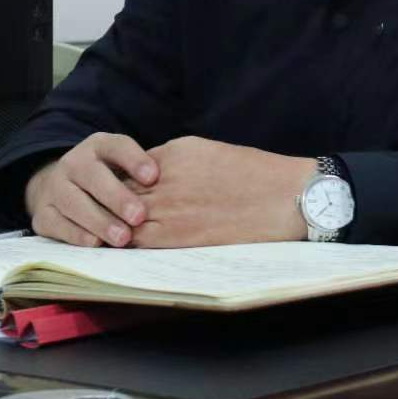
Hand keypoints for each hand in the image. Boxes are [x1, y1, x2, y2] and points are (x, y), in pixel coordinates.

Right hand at [24, 133, 159, 247]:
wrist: (59, 187)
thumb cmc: (107, 179)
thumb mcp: (123, 167)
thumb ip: (144, 174)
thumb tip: (175, 190)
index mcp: (98, 146)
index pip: (117, 146)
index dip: (135, 160)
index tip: (154, 177)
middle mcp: (74, 163)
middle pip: (93, 176)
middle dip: (117, 197)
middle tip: (139, 216)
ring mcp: (55, 188)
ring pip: (74, 202)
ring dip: (99, 220)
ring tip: (123, 238)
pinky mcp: (43, 213)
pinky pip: (57, 223)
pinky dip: (75, 234)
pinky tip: (95, 243)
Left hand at [130, 136, 314, 247]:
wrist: (283, 198)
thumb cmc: (253, 174)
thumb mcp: (208, 151)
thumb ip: (174, 161)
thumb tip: (151, 174)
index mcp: (174, 153)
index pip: (129, 167)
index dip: (126, 182)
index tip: (128, 193)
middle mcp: (165, 178)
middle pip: (120, 191)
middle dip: (115, 203)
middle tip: (114, 216)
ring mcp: (168, 207)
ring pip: (122, 217)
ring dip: (119, 225)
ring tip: (120, 233)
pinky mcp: (176, 236)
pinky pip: (138, 240)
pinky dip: (130, 243)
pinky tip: (132, 247)